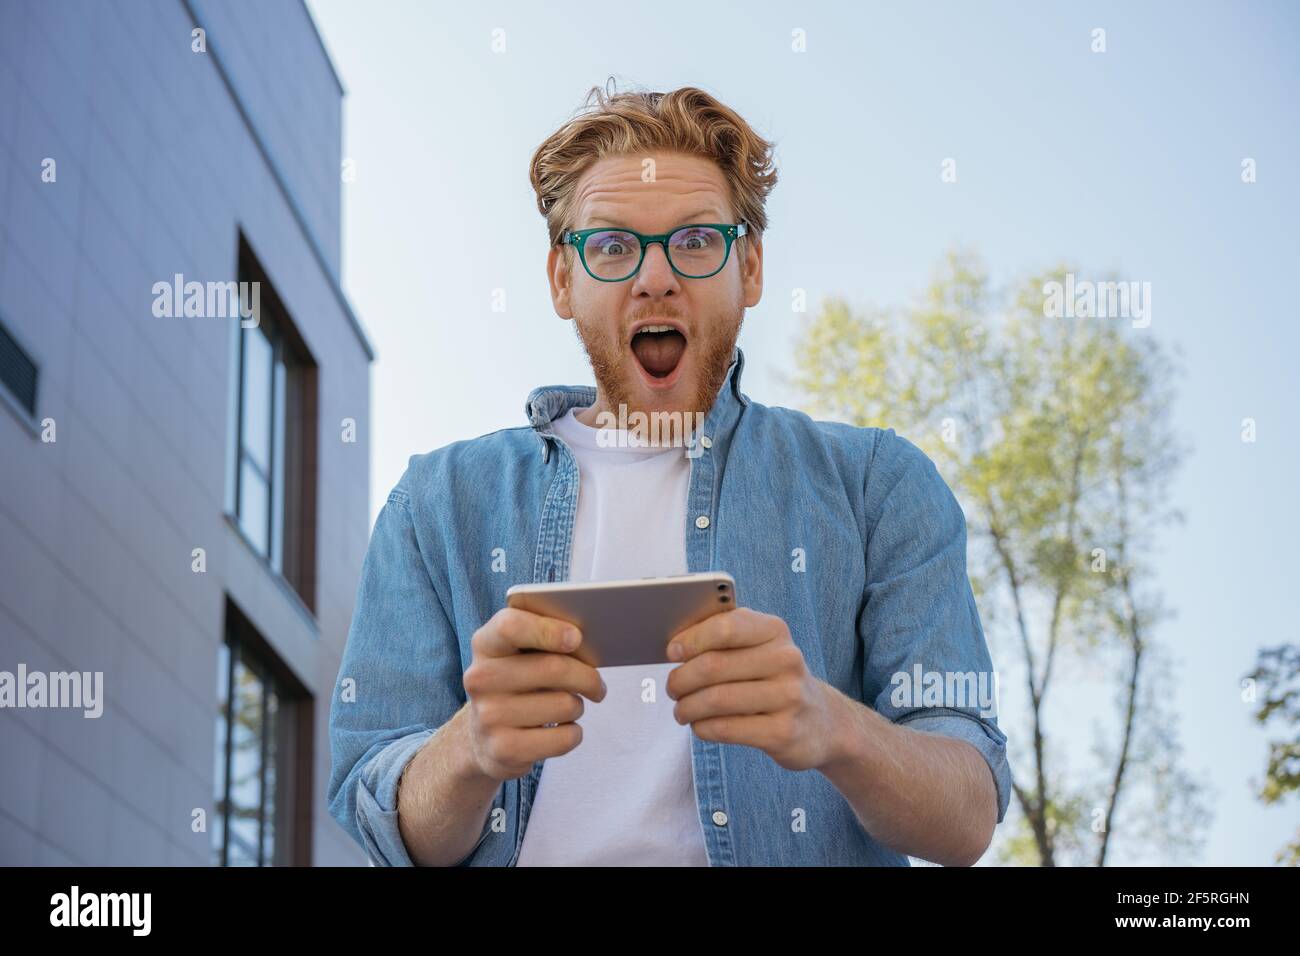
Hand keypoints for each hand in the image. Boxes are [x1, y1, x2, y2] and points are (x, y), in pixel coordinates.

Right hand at [463, 607, 606, 781]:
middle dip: (588, 677)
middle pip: (554, 668)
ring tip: (568, 707)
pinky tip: (561, 730)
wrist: (484, 737)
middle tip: (596, 686)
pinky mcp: (504, 749)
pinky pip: (565, 738)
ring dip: (578, 707)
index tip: (576, 638)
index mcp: (485, 644)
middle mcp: (480, 678)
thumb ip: (544, 637)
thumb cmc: (517, 683)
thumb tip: (583, 640)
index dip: (549, 630)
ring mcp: (489, 716)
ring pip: (565, 705)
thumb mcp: (517, 654)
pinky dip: (574, 733)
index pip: (510, 626)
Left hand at [665, 607, 840, 770]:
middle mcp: (786, 660)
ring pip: (715, 700)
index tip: (671, 652)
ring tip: (681, 710)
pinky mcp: (783, 733)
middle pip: (714, 666)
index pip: (726, 627)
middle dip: (681, 679)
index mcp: (775, 630)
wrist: (821, 721)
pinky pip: (726, 728)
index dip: (691, 640)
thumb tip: (674, 645)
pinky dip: (703, 728)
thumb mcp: (759, 648)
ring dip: (687, 707)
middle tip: (672, 688)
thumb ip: (723, 638)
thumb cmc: (773, 678)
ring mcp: (789, 697)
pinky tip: (700, 726)